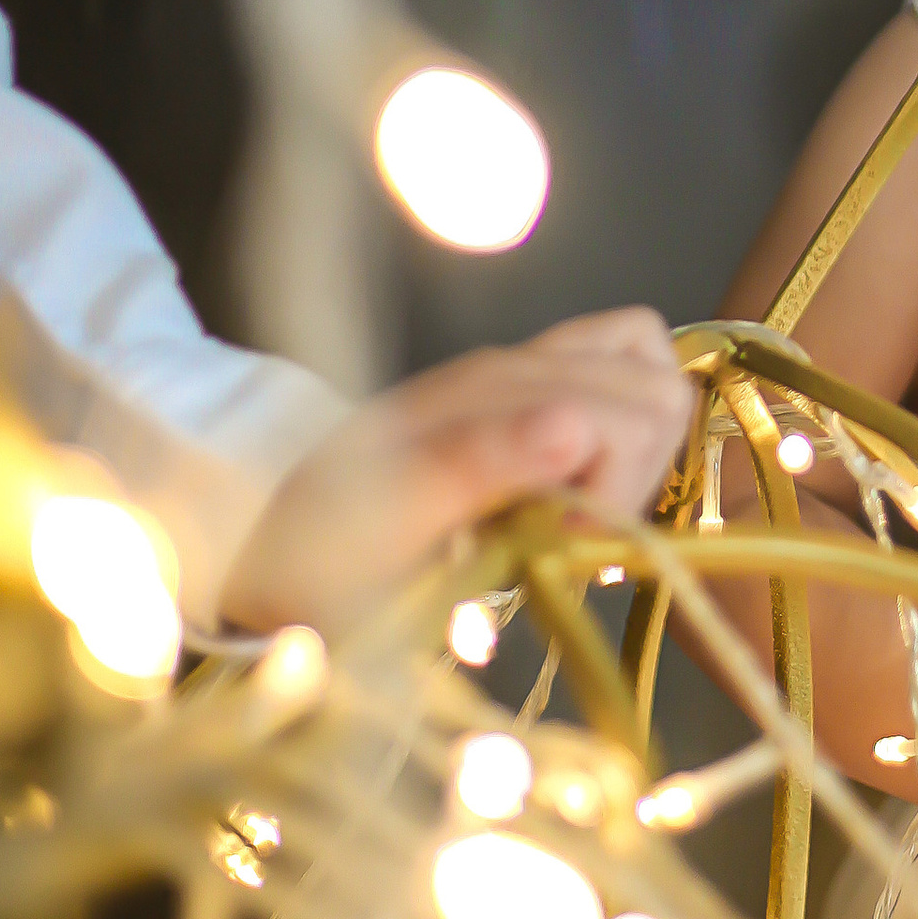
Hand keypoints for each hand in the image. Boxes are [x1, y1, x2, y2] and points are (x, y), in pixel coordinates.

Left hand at [219, 309, 694, 635]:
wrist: (261, 538)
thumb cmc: (323, 552)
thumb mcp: (382, 525)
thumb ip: (477, 469)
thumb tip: (571, 427)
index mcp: (492, 396)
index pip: (632, 417)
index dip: (621, 491)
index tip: (565, 546)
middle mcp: (515, 369)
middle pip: (656, 388)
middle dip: (640, 471)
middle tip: (576, 535)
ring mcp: (519, 373)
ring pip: (647, 367)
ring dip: (641, 445)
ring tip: (583, 508)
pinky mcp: (516, 389)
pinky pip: (614, 365)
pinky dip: (627, 421)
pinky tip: (583, 481)